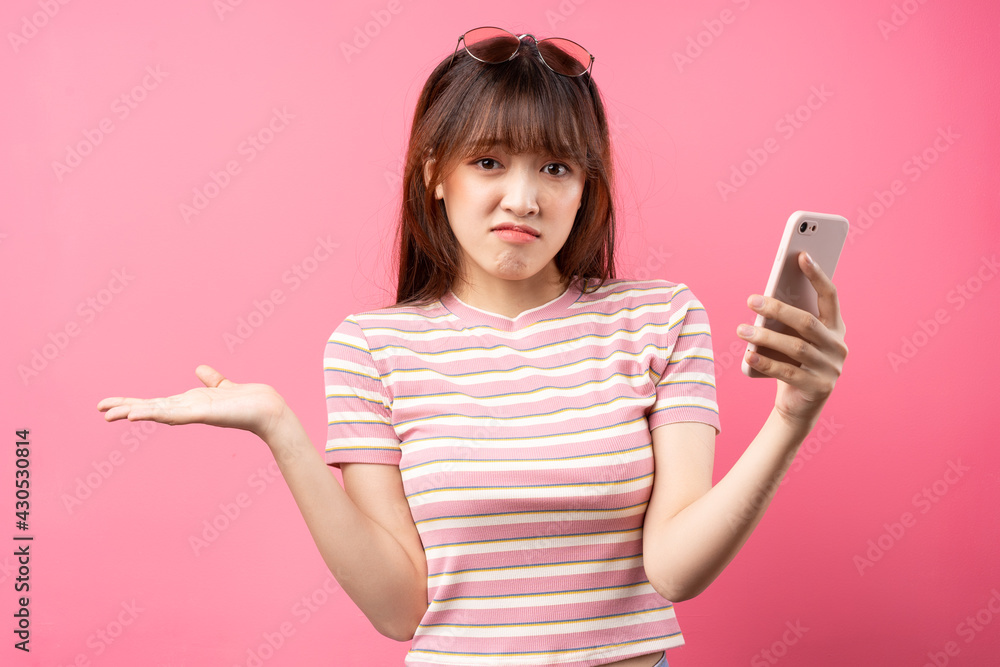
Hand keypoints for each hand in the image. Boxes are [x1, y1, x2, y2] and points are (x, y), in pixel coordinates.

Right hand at [97, 365, 287, 440]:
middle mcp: (189, 409)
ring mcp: (195, 412)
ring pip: (158, 411)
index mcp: (190, 403)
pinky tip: (139, 415)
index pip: (156, 402)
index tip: (110, 404)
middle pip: (151, 408)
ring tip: (112, 415)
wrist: (269, 411)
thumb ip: (212, 380)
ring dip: (135, 412)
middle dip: (125, 408)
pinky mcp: (203, 413)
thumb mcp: (225, 387)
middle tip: (100, 410)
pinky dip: (156, 414)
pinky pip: (176, 413)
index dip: (133, 403)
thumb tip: (200, 369)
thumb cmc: (250, 402)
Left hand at [737, 251, 847, 429]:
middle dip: (777, 308)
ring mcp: (831, 368)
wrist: (799, 405)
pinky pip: (787, 372)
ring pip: (796, 347)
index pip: (830, 296)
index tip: (801, 255)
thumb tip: (764, 297)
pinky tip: (748, 355)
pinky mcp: (818, 388)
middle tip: (750, 300)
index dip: (817, 275)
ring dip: (765, 336)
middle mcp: (838, 346)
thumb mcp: (793, 338)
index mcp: (836, 328)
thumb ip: (788, 320)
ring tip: (741, 330)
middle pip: (807, 322)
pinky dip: (766, 362)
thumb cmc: (793, 362)